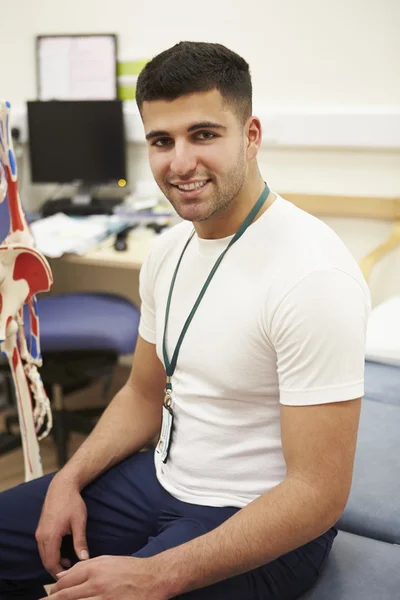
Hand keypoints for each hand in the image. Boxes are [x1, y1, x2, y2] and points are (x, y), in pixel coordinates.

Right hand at [35, 474, 88, 578]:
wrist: (62, 486)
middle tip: (71, 571)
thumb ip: (80, 542)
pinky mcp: (40, 529)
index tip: (71, 574)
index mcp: (50, 536)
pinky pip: (43, 547)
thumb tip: (85, 558)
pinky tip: (63, 553)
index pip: (51, 562)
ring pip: (44, 554)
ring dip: (54, 561)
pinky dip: (51, 553)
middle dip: (57, 568)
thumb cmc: (72, 502)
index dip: (60, 572)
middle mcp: (41, 536)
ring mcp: (39, 532)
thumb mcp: (79, 522)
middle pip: (46, 561)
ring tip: (70, 562)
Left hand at [46, 555, 167, 599]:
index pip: (65, 582)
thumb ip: (83, 567)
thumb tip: (63, 576)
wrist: (153, 578)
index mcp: (94, 569)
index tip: (50, 595)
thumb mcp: (106, 561)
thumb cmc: (129, 568)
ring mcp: (104, 599)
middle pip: (66, 597)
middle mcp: (96, 584)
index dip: (54, 591)